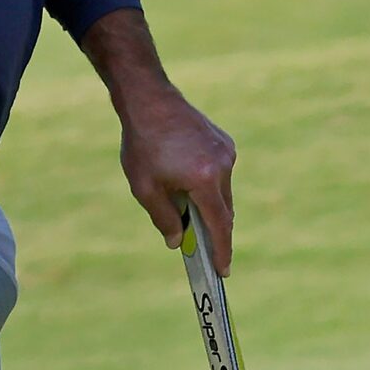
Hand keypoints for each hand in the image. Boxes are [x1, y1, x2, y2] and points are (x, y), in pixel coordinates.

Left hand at [118, 86, 238, 272]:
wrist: (149, 99)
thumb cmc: (142, 144)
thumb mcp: (145, 189)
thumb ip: (164, 219)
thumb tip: (177, 242)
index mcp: (205, 179)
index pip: (220, 225)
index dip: (222, 250)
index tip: (224, 270)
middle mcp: (223, 166)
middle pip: (224, 210)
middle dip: (214, 230)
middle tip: (203, 249)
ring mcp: (227, 152)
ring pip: (222, 192)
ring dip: (209, 205)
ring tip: (184, 205)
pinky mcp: (224, 142)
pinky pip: (221, 173)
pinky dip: (208, 184)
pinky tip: (186, 178)